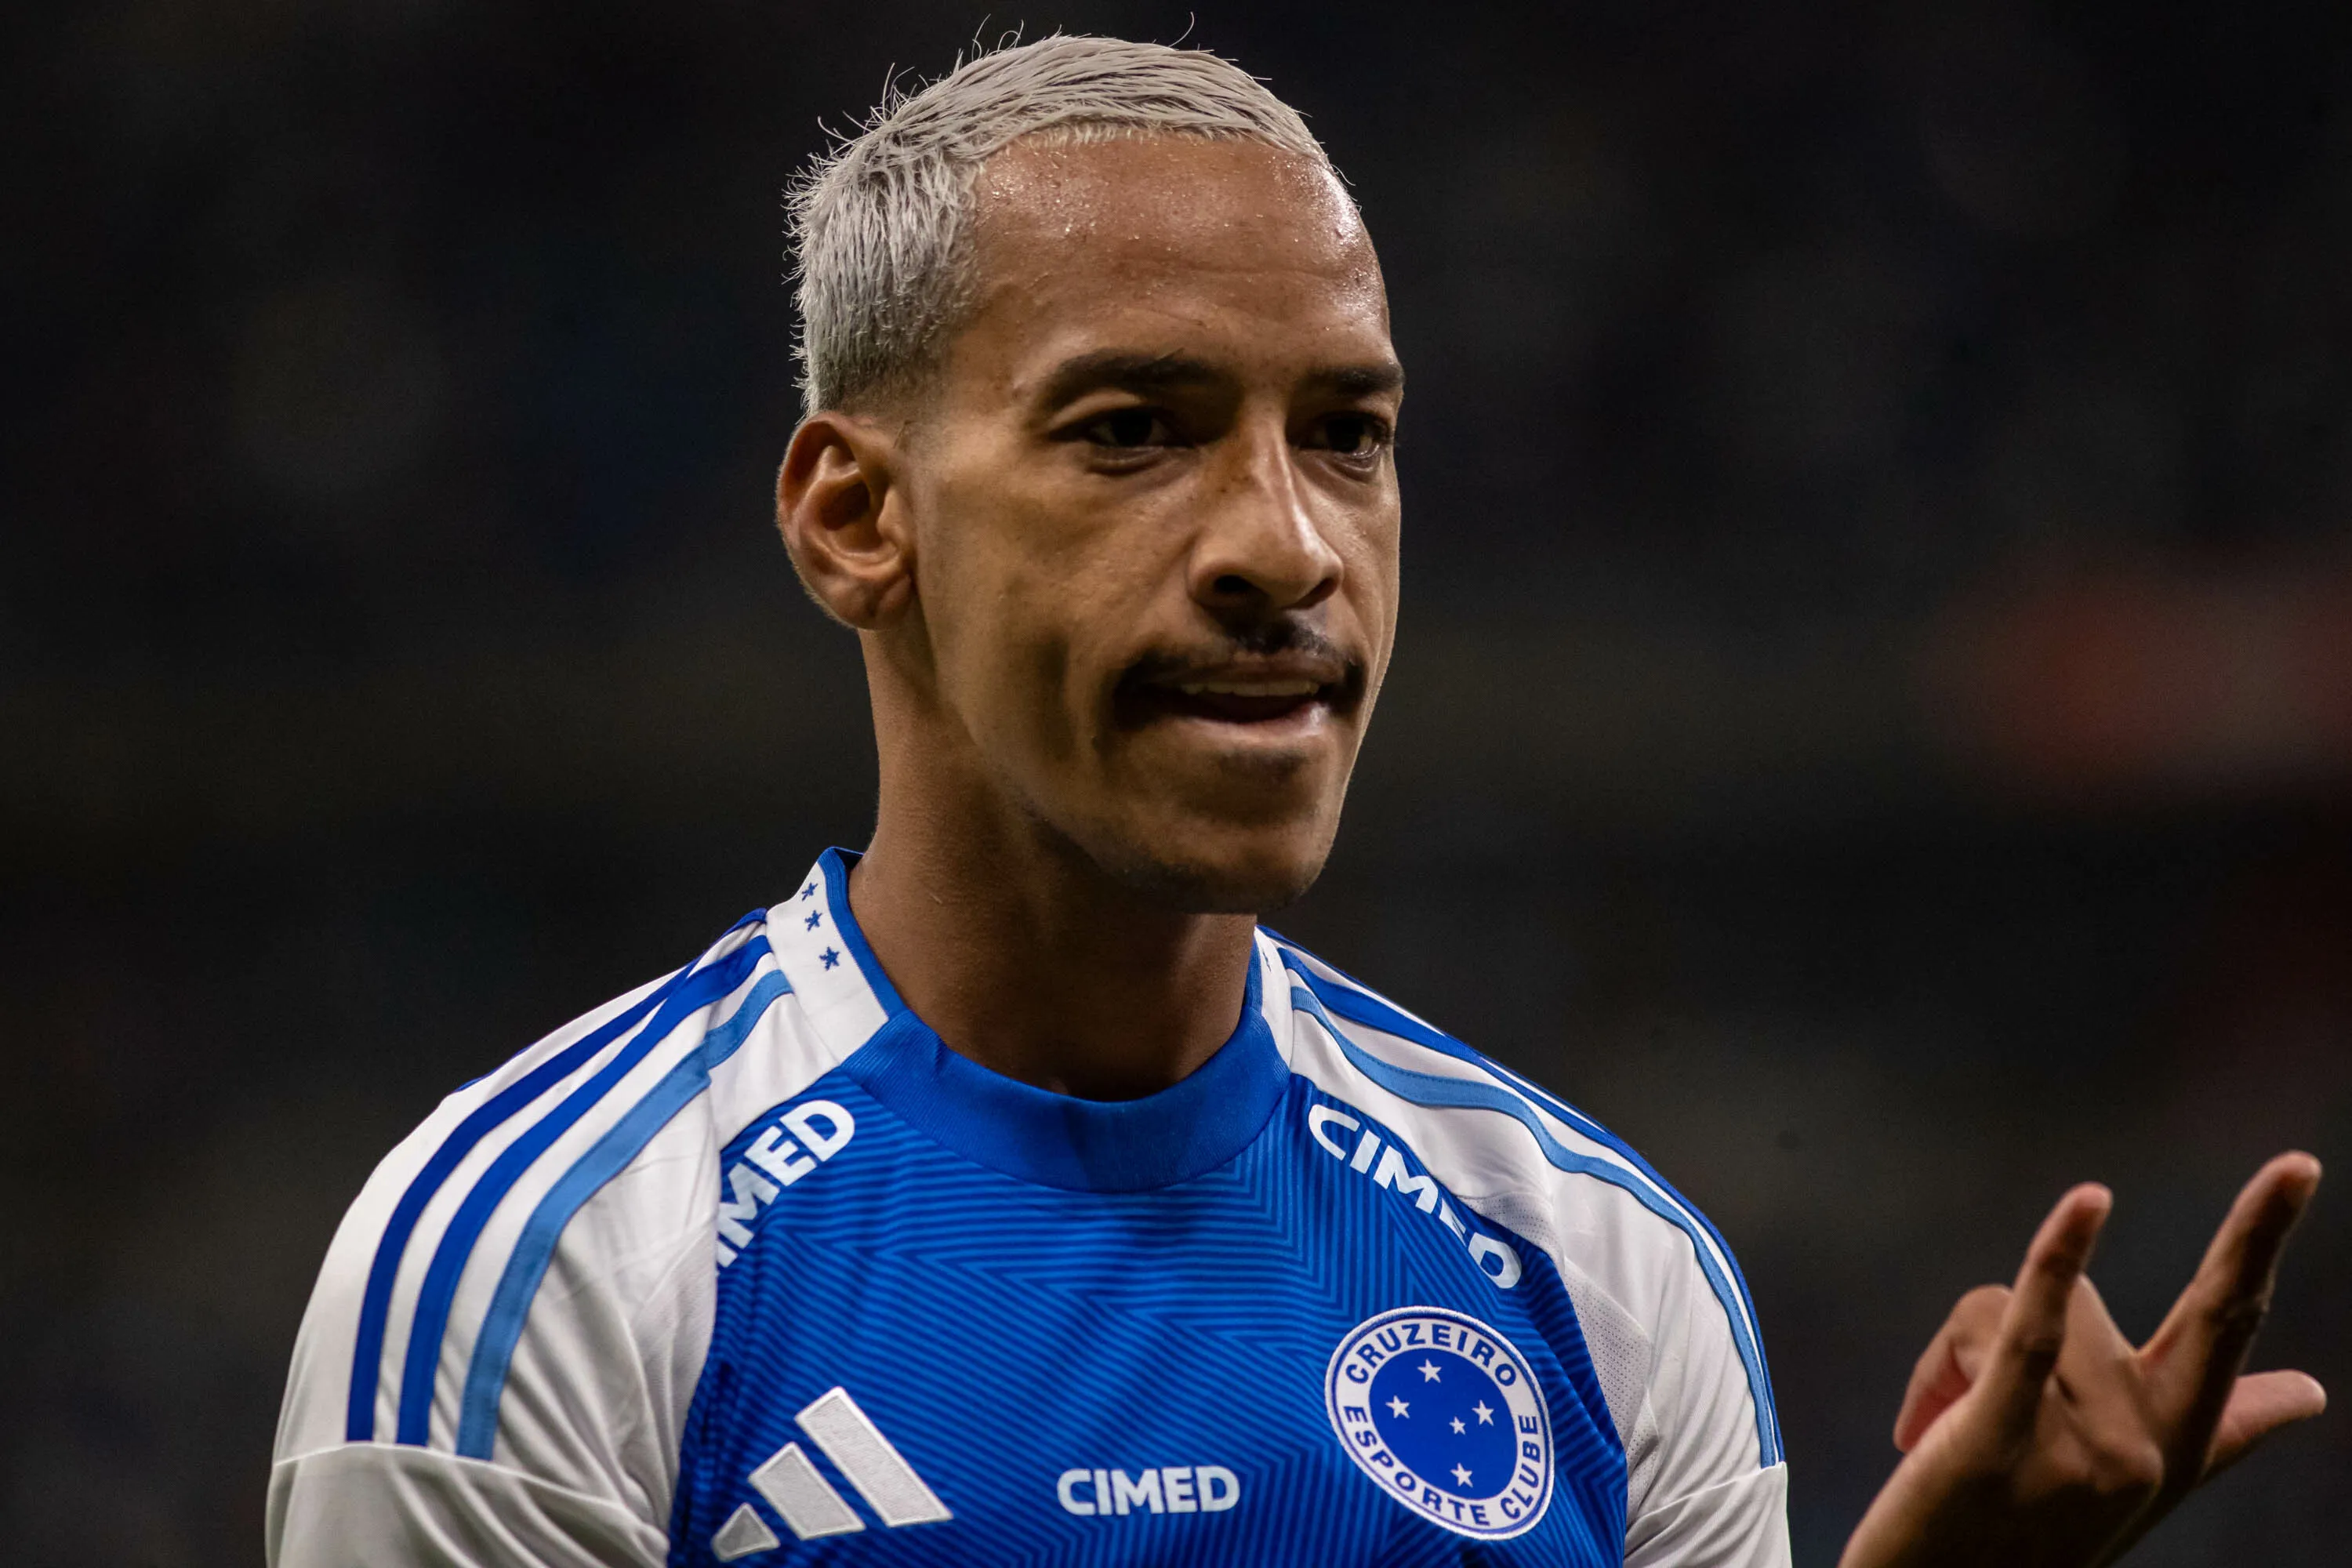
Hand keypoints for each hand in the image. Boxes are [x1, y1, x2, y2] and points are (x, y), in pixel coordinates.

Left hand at [1839, 1152, 2324, 1567]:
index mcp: (2172, 1451)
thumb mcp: (2109, 1481)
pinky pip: (2032, 1331)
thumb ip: (2197, 1430)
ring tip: (1938, 1424)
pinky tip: (2090, 1206)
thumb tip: (2308, 1396)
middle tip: (2297, 1166)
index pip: (2234, 1352)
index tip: (2298, 1177)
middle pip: (2211, 1316)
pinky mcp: (2005, 1439)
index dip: (2264, 1256)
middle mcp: (2147, 1450)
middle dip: (2260, 1231)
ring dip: (1959, 1349)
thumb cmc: (2008, 1536)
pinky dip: (2057, 1261)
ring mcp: (2086, 1448)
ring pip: (2028, 1304)